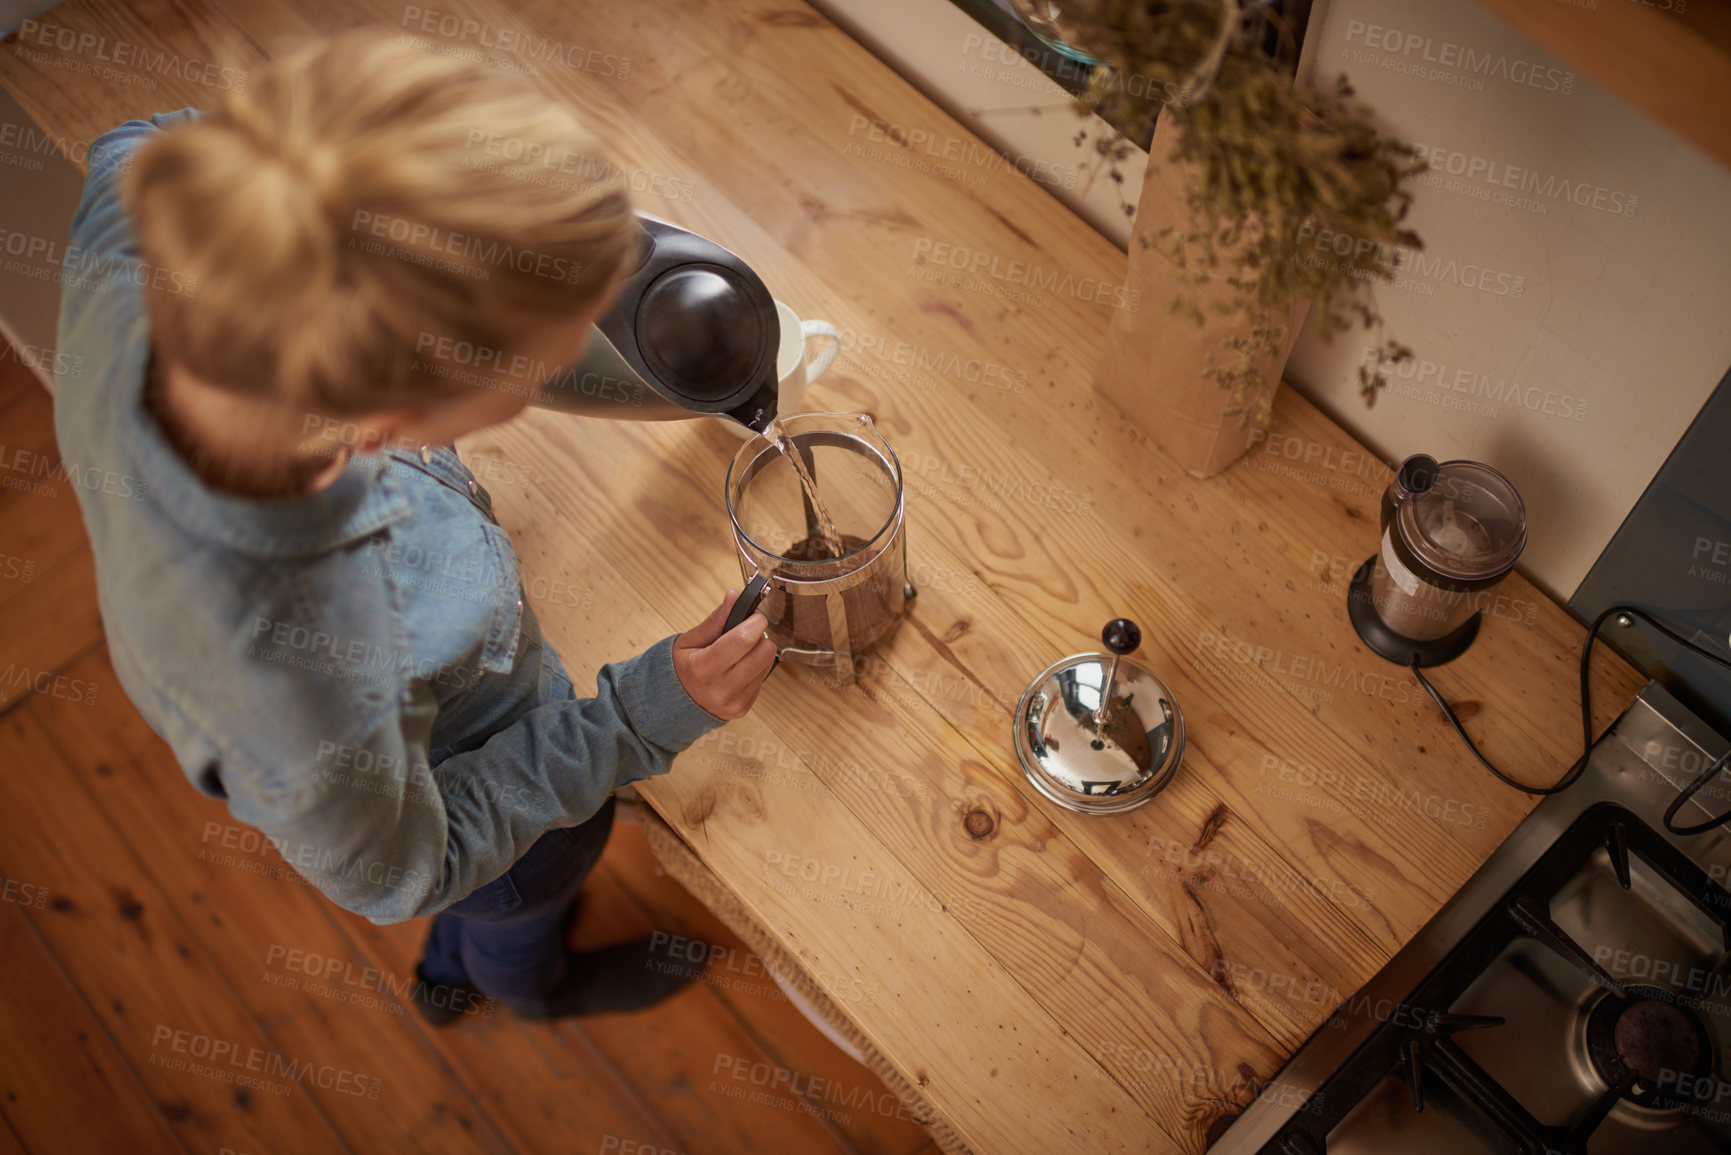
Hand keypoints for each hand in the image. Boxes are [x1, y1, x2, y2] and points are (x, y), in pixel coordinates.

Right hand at [672, 591, 777, 719]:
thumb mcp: (690, 640)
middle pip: (762, 652)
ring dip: (758, 652)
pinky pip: (763, 679)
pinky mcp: (744, 708)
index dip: (755, 622)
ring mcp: (734, 702)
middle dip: (759, 636)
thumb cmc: (681, 668)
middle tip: (745, 633)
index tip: (755, 615)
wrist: (675, 703)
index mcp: (702, 669)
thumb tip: (735, 596)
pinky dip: (755, 668)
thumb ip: (716, 620)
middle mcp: (721, 689)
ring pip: (767, 664)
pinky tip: (738, 668)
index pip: (742, 640)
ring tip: (739, 652)